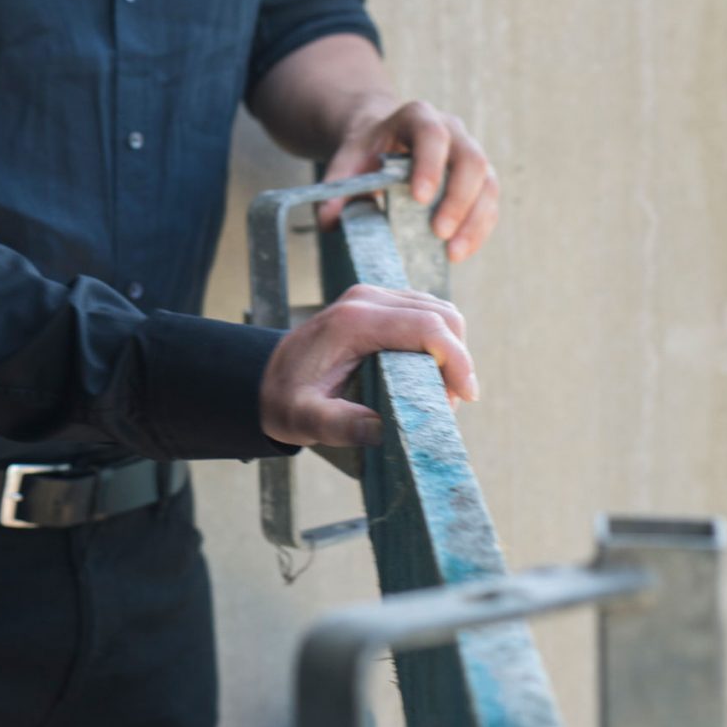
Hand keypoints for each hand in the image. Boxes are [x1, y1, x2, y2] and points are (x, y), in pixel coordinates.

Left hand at [259, 282, 477, 448]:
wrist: (262, 377)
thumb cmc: (285, 399)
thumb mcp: (304, 418)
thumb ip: (339, 425)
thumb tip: (381, 429)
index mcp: (354, 321)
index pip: (427, 326)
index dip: (457, 359)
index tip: (465, 397)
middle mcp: (366, 299)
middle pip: (441, 314)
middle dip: (458, 358)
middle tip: (449, 403)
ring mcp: (372, 297)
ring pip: (438, 310)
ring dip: (451, 349)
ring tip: (440, 393)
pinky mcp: (376, 304)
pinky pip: (423, 313)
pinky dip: (438, 341)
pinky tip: (429, 375)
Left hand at [320, 97, 497, 261]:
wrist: (385, 143)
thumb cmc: (367, 152)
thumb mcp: (346, 162)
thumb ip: (335, 188)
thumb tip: (328, 220)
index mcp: (417, 117)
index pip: (432, 135)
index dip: (430, 165)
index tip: (419, 199)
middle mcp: (453, 131)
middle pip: (471, 160)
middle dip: (458, 199)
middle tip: (439, 233)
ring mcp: (471, 154)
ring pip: (488, 184)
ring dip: (474, 221)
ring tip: (453, 253)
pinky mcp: (481, 180)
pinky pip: (490, 204)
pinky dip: (478, 229)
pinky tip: (460, 252)